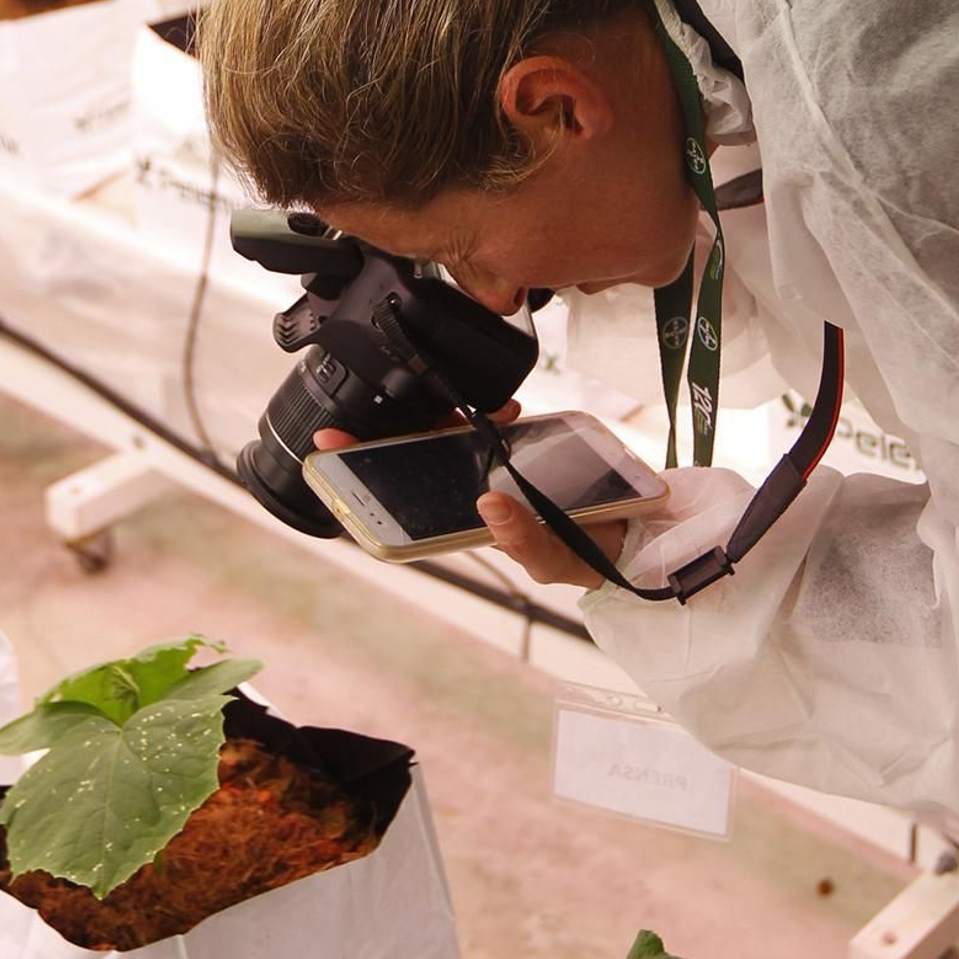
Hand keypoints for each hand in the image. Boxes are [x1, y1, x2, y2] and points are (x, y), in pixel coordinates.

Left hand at [311, 403, 626, 589]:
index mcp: (462, 525)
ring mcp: (490, 472)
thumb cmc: (583, 555)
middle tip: (383, 399)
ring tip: (469, 406)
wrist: (630, 535)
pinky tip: (511, 410)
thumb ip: (524, 539)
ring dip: (448, 414)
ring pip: (450, 436)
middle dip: (394, 429)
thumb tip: (488, 504)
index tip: (328, 446)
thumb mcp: (553, 559)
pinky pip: (492, 427)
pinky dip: (496, 412)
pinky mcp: (516, 453)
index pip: (402, 497)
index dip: (366, 471)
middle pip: (416, 458)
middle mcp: (468, 495)